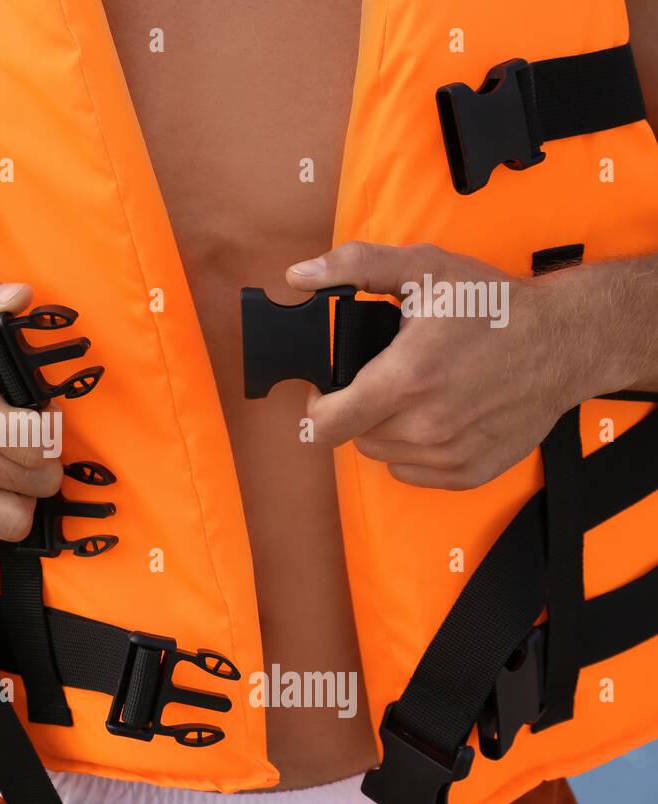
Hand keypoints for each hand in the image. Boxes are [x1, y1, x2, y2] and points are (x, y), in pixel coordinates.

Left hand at [285, 242, 628, 489]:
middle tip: (387, 377)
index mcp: (404, 380)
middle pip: (354, 435)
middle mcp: (424, 426)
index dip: (317, 406)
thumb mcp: (424, 267)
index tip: (330, 389)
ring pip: (383, 453)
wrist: (568, 340)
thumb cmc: (495, 305)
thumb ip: (355, 267)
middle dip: (359, 408)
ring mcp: (449, 454)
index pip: (325, 425)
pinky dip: (416, 451)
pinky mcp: (471, 472)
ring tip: (416, 393)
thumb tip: (300, 276)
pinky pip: (414, 472)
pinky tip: (437, 416)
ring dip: (387, 429)